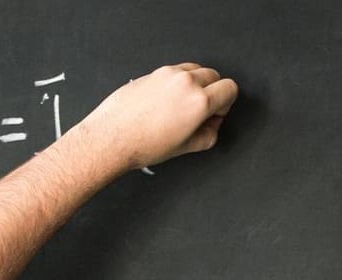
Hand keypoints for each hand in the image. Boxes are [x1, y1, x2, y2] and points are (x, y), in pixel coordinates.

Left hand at [71, 63, 238, 170]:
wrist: (111, 138)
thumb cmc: (142, 145)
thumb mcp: (185, 148)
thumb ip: (208, 135)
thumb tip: (213, 127)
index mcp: (199, 101)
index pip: (230, 88)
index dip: (226, 103)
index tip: (216, 113)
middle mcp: (186, 82)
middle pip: (214, 76)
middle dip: (212, 93)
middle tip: (199, 112)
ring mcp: (168, 74)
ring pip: (195, 70)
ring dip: (195, 84)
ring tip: (181, 107)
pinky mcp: (154, 72)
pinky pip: (176, 71)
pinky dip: (178, 82)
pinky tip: (166, 102)